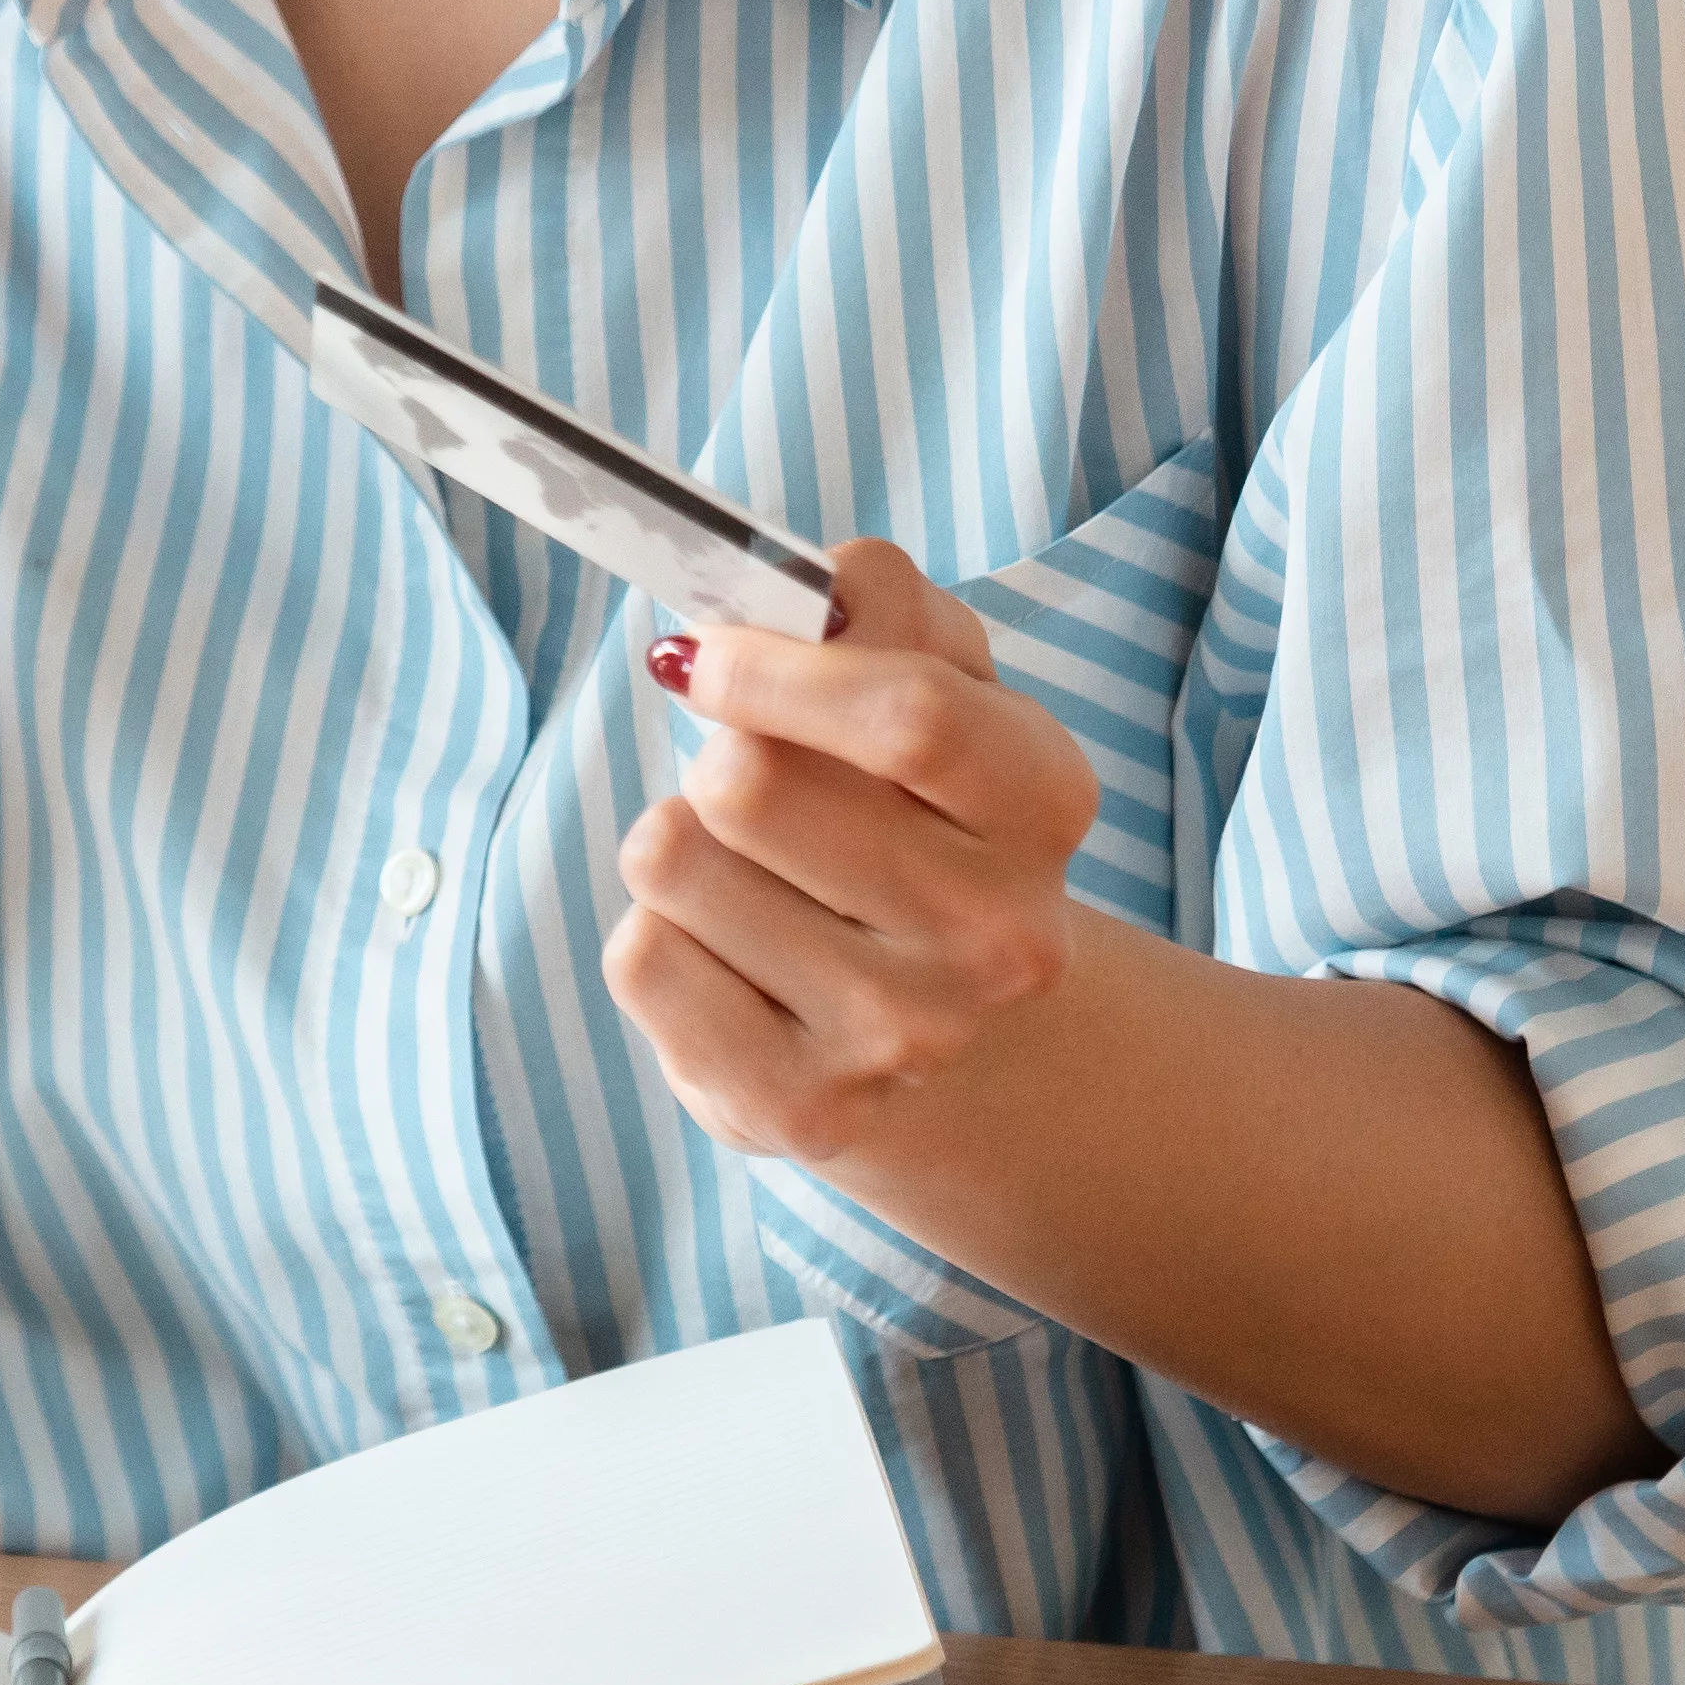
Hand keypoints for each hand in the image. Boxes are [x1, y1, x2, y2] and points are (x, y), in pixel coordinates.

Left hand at [604, 540, 1122, 1174]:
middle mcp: (993, 940)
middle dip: (719, 753)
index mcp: (1043, 806)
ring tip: (750, 877)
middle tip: (748, 780)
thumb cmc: (920, 823)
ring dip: (680, 842)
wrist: (952, 1039)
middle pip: (750, 784)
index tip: (705, 653)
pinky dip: (658, 933)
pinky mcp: (795, 1108)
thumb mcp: (942, 692)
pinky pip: (640, 956)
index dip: (775, 666)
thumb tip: (820, 577)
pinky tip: (731, 958)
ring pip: (671, 857)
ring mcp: (896, 1038)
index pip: (907, 715)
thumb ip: (888, 609)